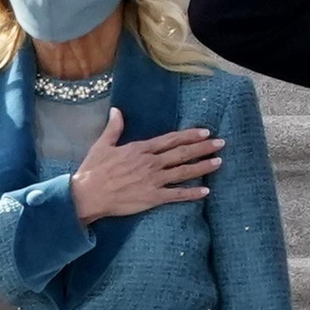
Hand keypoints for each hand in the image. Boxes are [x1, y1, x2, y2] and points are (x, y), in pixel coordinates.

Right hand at [69, 109, 222, 222]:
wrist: (88, 195)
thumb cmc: (94, 170)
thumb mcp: (102, 145)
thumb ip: (113, 128)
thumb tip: (116, 111)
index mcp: (140, 149)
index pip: (170, 140)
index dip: (189, 135)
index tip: (205, 132)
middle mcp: (151, 163)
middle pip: (182, 153)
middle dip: (203, 148)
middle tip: (221, 144)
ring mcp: (153, 181)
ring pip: (183, 172)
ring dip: (202, 167)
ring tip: (219, 162)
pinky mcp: (152, 198)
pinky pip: (176, 195)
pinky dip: (192, 194)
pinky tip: (205, 192)